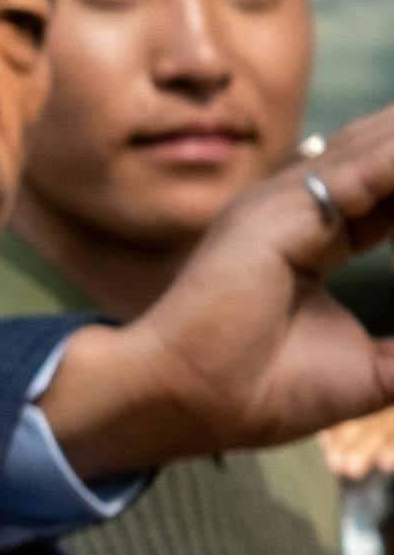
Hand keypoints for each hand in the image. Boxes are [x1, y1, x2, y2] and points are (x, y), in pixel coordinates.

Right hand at [38, 108, 393, 478]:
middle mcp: (292, 203)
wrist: (182, 403)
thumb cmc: (253, 392)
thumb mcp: (373, 369)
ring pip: (387, 150)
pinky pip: (374, 171)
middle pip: (389, 155)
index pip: (391, 191)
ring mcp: (282, 199)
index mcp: (308, 232)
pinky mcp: (281, 211)